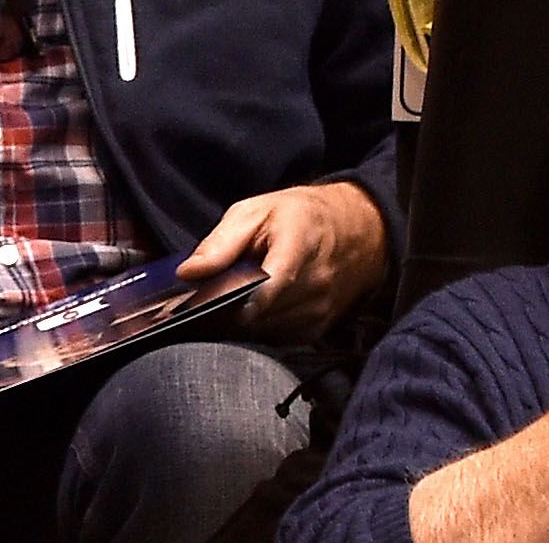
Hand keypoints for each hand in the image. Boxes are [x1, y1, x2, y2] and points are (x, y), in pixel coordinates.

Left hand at [181, 179, 391, 341]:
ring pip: (263, 329)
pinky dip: (263, 327)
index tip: (209, 305)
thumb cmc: (302, 216)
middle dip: (228, 309)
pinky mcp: (320, 327)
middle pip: (257, 312)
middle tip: (215, 296)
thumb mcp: (258, 211)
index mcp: (300, 242)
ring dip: (245, 320)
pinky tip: (263, 308)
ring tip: (240, 298)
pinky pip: (277, 338)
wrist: (360, 228)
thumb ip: (221, 242)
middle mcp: (317, 279)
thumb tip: (187, 273)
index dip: (237, 300)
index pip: (269, 284)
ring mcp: (321, 306)